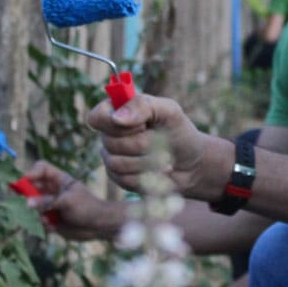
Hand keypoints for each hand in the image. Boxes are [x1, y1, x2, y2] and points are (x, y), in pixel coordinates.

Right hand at [22, 160, 127, 240]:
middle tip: (25, 203)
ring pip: (31, 206)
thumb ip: (47, 201)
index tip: (25, 180)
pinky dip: (42, 224)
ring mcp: (50, 205)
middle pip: (31, 187)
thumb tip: (27, 202)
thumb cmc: (86, 207)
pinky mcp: (50, 219)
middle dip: (26, 195)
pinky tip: (53, 226)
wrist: (98, 225)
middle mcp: (52, 191)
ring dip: (34, 213)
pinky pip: (37, 220)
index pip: (41, 169)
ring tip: (46, 219)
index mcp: (59, 180)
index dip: (32, 172)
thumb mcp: (67, 201)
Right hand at [87, 92, 230, 200]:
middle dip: (143, 144)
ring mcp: (112, 157)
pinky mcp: (119, 178)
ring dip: (148, 161)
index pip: (96, 117)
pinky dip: (148, 176)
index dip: (115, 124)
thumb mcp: (169, 111)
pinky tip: (160, 171)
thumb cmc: (179, 131)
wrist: (192, 163)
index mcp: (117, 111)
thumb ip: (143, 106)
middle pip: (110, 143)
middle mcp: (109, 134)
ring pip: (117, 164)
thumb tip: (116, 117)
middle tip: (162, 140)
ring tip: (165, 156)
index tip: (142, 125)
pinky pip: (125, 180)